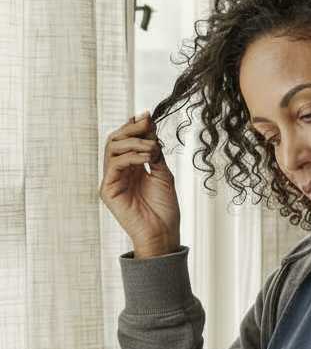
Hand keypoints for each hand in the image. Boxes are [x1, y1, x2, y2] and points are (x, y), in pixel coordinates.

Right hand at [99, 112, 180, 253]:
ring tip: (152, 147)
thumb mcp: (163, 173)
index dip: (135, 126)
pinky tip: (147, 157)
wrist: (163, 232)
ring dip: (134, 142)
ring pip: (112, 148)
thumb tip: (150, 126)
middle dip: (132, 128)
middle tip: (147, 123)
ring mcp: (111, 180)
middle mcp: (118, 171)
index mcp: (131, 166)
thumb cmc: (164, 208)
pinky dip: (131, 156)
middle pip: (115, 140)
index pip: (126, 140)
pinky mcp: (108, 189)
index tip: (148, 116)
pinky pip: (114, 165)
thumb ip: (154, 152)